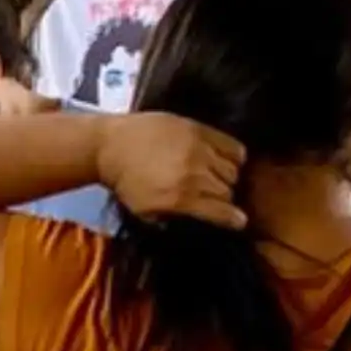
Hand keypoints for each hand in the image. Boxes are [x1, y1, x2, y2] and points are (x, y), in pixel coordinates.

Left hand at [96, 114, 249, 228]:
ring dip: (229, 177)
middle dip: (226, 198)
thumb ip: (169, 220)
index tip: (239, 222)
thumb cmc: (124, 182)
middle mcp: (194, 174)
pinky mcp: (199, 129)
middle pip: (228, 190)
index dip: (234, 219)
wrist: (110, 146)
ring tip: (219, 178)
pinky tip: (226, 159)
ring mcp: (198, 149)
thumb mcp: (144, 211)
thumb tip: (193, 222)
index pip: (221, 212)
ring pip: (232, 168)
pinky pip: (231, 144)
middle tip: (218, 198)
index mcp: (181, 198)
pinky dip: (234, 155)